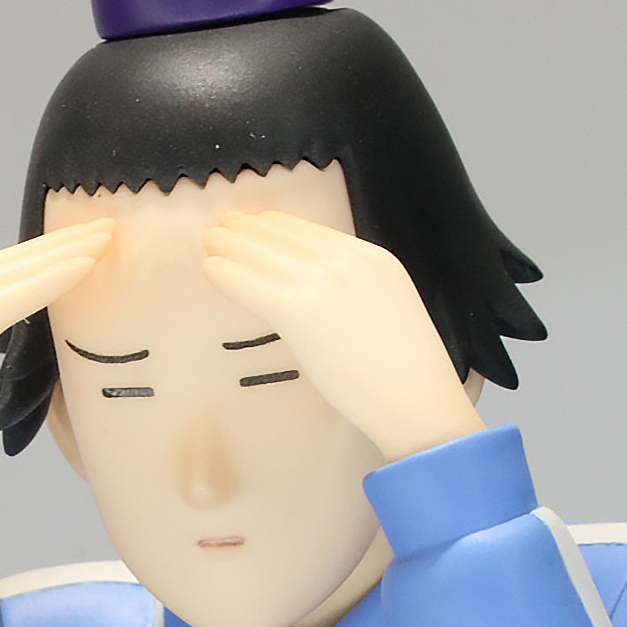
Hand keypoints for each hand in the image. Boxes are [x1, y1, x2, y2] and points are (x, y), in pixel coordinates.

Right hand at [0, 220, 114, 510]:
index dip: (51, 246)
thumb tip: (4, 337)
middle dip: (69, 237)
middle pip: (22, 253)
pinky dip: (59, 277)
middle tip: (110, 223)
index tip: (85, 237)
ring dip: (74, 249)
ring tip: (111, 235)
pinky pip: (24, 293)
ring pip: (27, 266)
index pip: (10, 260)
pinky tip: (90, 267)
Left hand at [202, 211, 482, 463]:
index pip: (312, 232)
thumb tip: (321, 299)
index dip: (277, 227)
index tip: (256, 226)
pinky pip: (251, 284)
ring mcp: (322, 282)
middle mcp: (346, 260)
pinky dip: (227, 275)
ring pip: (262, 253)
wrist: (417, 399)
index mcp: (372, 258)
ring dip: (231, 246)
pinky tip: (211, 271)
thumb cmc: (406, 374)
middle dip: (248, 230)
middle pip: (284, 234)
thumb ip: (356, 294)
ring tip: (210, 244)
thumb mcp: (388, 311)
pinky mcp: (299, 310)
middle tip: (222, 229)